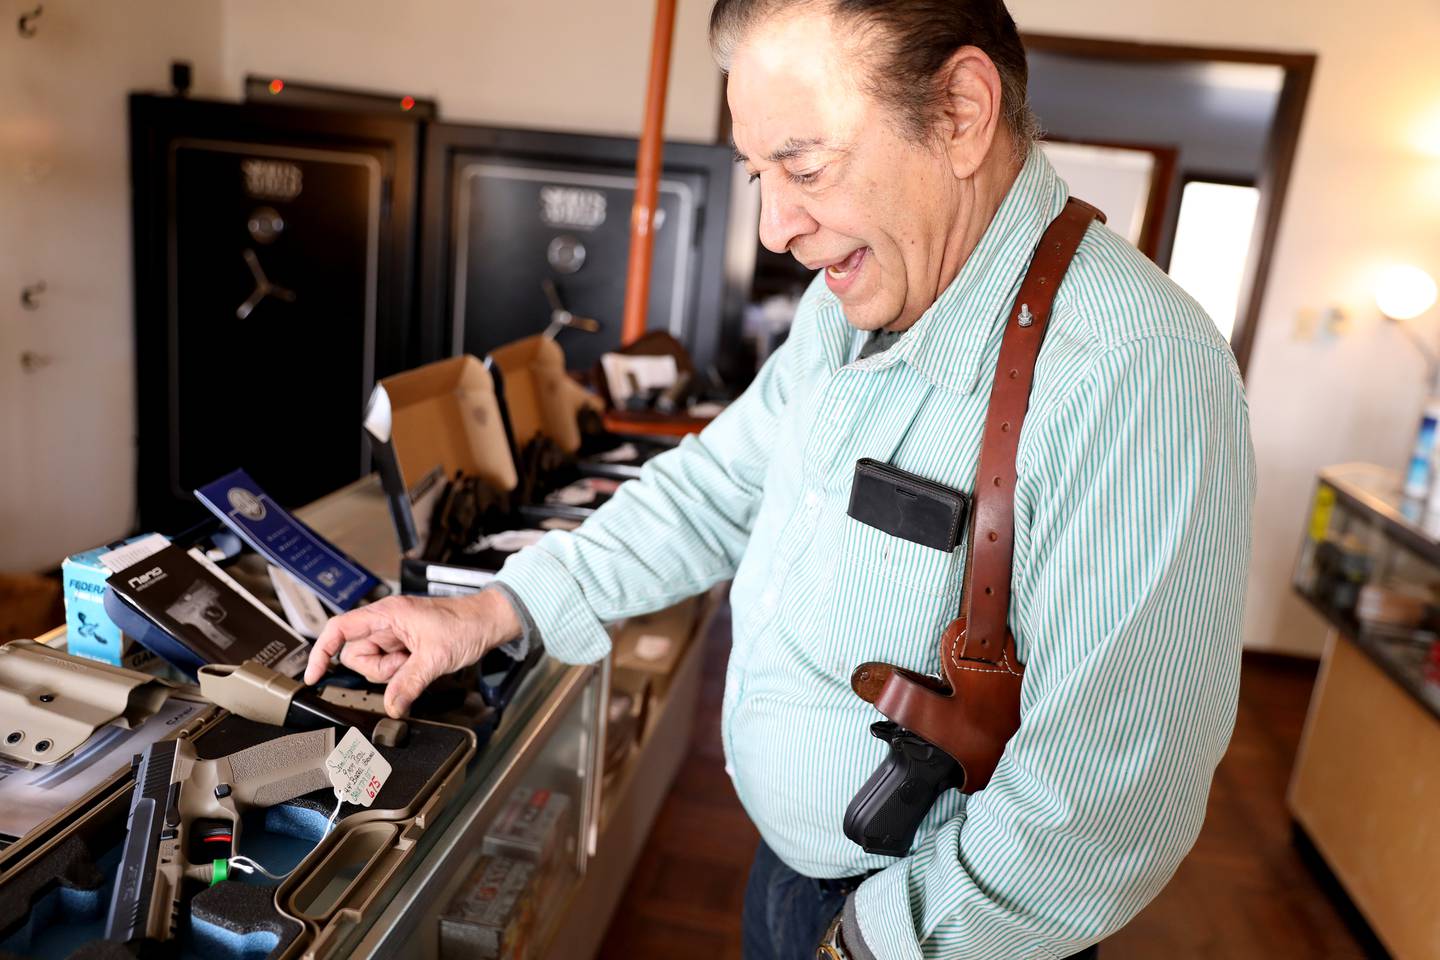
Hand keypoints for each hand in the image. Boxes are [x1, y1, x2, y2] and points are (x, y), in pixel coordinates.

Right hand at [304, 589, 522, 718]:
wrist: (489, 622)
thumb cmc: (466, 623)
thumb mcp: (436, 657)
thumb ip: (409, 683)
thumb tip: (392, 707)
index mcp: (387, 613)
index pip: (340, 629)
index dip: (321, 651)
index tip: (313, 675)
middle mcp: (387, 622)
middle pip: (357, 655)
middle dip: (378, 669)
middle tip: (407, 665)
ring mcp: (395, 634)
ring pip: (374, 664)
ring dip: (392, 672)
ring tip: (419, 661)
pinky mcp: (405, 645)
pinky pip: (391, 666)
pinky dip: (402, 672)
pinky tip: (422, 664)